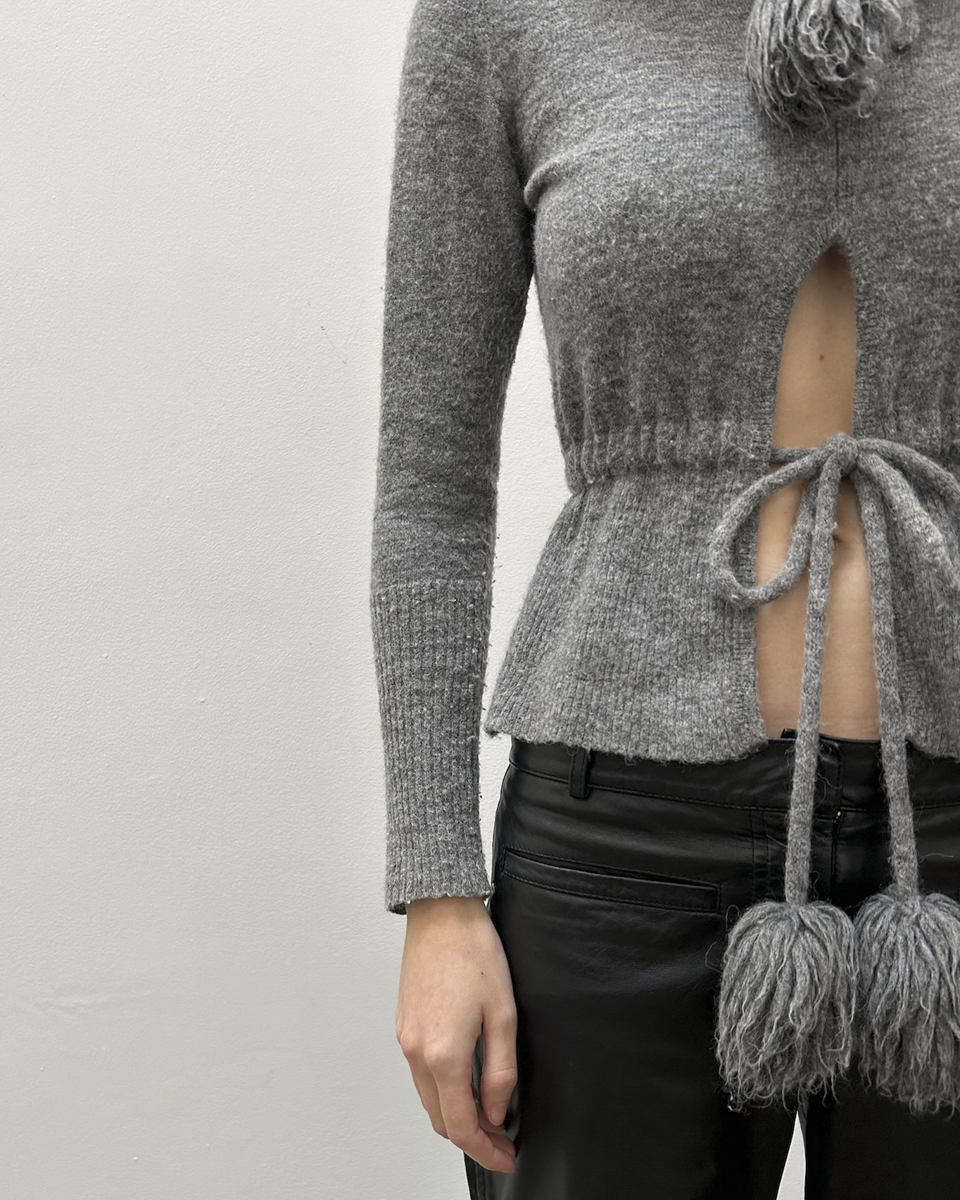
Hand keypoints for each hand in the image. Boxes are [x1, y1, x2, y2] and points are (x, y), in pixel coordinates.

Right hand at [397, 896, 517, 1173]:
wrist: (441, 913)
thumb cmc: (474, 952)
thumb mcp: (503, 1015)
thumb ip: (500, 1071)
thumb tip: (496, 1112)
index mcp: (444, 1054)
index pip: (462, 1125)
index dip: (486, 1149)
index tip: (507, 1156)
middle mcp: (417, 1052)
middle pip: (440, 1119)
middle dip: (472, 1137)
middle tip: (503, 1142)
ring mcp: (405, 1039)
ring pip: (428, 1098)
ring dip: (455, 1114)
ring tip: (489, 1115)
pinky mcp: (403, 1025)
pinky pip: (420, 1074)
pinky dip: (442, 1091)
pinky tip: (466, 1084)